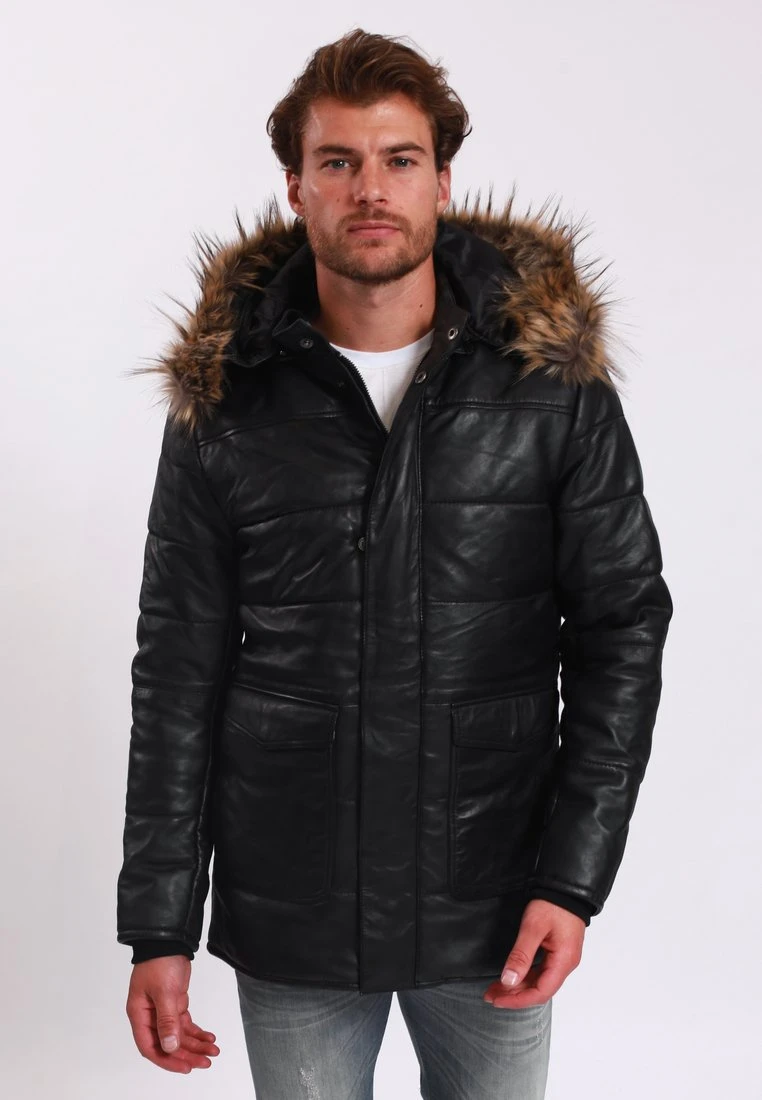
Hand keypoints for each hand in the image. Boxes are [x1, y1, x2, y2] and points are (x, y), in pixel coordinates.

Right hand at [125, 955, 219, 1072]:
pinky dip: (197, 1032)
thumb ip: (167, 1021)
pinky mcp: (174, 1003)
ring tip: (213, 1051)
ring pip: (179, 1035)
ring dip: (195, 1044)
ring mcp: (162, 1010)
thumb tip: (170, 1047)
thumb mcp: (164, 992)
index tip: (186, 1067)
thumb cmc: (160, 962)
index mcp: (140, 1015)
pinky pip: (185, 1024)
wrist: (169, 940)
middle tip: (206, 1062)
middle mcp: (150, 1016)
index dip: (167, 1060)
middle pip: (167, 1044)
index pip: (150, 1047)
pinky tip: (209, 1038)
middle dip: (187, 1054)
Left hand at [483, 898, 585, 1008]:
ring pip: (539, 981)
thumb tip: (508, 981)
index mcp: (563, 962)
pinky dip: (525, 975)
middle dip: (514, 995)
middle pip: (539, 989)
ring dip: (518, 986)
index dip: (517, 1000)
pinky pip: (541, 971)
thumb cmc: (552, 904)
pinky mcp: (557, 952)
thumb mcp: (533, 928)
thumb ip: (521, 956)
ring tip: (496, 988)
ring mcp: (562, 959)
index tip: (498, 1000)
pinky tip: (511, 976)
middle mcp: (566, 964)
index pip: (540, 992)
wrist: (566, 888)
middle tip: (490, 995)